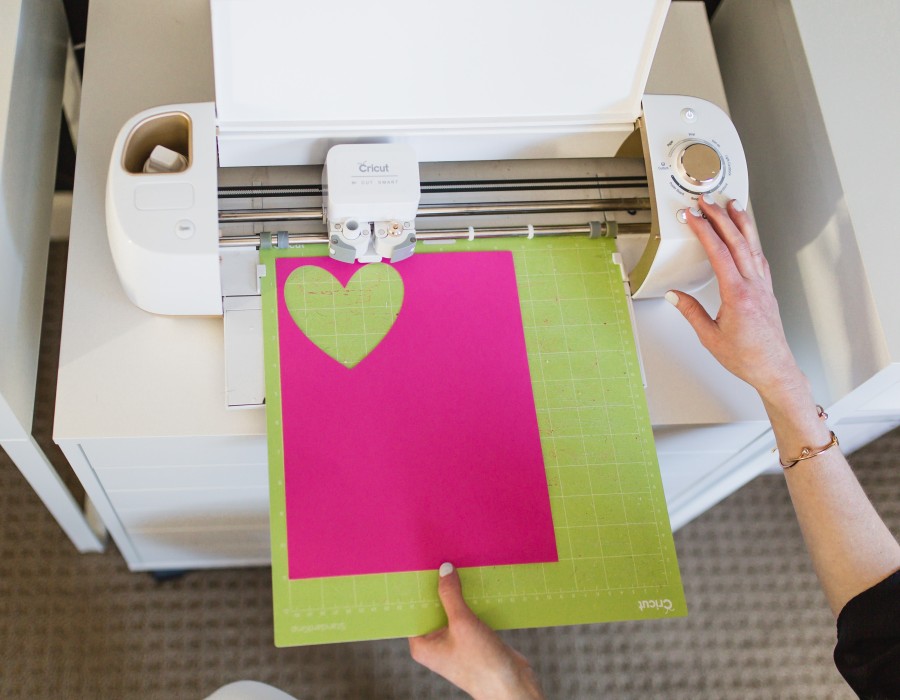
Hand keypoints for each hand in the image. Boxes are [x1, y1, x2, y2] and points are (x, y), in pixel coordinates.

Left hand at [408, 563, 543, 699]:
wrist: (512, 686)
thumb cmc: (482, 663)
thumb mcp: (463, 623)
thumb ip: (451, 595)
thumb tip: (444, 570)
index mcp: (422, 644)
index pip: (413, 610)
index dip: (415, 588)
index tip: (417, 564)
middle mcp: (434, 644)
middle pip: (432, 607)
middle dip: (438, 587)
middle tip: (440, 559)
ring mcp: (453, 642)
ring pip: (450, 610)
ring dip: (456, 593)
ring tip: (458, 566)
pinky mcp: (470, 640)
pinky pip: (465, 615)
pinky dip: (469, 602)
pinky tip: (474, 584)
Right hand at [667, 196, 803, 401]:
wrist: (774, 368)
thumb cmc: (746, 357)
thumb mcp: (709, 337)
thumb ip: (691, 312)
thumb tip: (674, 295)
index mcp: (737, 294)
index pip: (718, 253)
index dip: (703, 230)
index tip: (692, 216)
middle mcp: (753, 286)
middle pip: (736, 242)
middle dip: (720, 218)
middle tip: (707, 202)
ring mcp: (763, 286)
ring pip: (752, 246)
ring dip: (741, 223)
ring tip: (732, 206)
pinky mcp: (767, 291)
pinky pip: (759, 259)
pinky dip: (751, 242)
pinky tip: (748, 238)